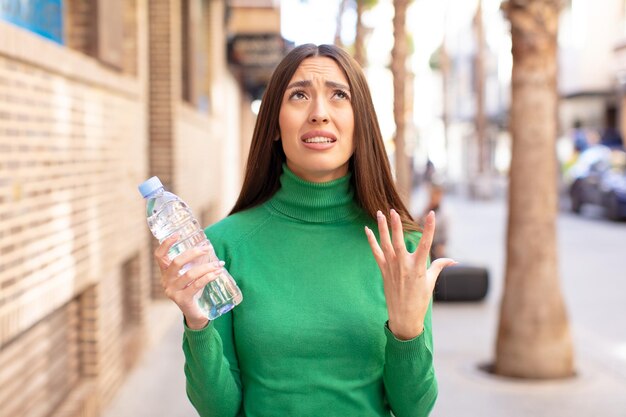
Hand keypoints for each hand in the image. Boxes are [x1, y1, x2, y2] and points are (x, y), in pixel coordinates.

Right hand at [154, 235, 224, 328]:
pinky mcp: (182, 300)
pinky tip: (217, 273)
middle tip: (208, 249)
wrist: (196, 314)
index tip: (178, 234)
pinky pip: (196, 284)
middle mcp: (166, 281)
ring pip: (189, 274)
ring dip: (206, 267)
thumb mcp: (191, 274)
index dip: (166, 244)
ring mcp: (172, 291)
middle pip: (176, 262)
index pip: (159, 256)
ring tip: (218, 264)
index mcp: (165, 273)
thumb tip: (206, 246)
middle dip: (193, 253)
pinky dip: (208, 277)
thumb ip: (194, 262)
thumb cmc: (194, 290)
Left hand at [365, 209, 455, 339]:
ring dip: (382, 228)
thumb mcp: (431, 282)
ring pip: (385, 244)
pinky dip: (371, 241)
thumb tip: (453, 260)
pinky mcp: (383, 272)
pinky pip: (376, 253)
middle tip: (393, 211)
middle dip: (396, 226)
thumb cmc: (420, 300)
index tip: (432, 214)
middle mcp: (404, 266)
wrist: (404, 318)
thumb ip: (439, 266)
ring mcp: (392, 268)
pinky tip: (367, 230)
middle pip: (399, 241)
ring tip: (380, 213)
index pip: (426, 243)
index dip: (429, 228)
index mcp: (418, 268)